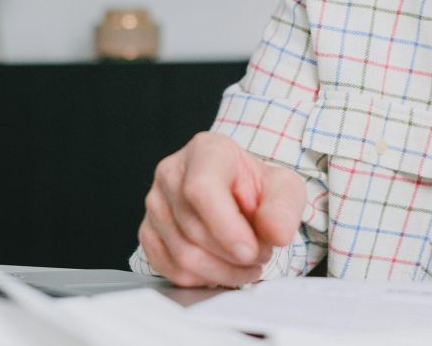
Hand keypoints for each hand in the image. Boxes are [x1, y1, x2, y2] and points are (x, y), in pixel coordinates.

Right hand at [138, 131, 305, 286]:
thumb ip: (284, 208)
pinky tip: (221, 268)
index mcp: (206, 151)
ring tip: (245, 262)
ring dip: (222, 271)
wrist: (238, 192)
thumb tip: (276, 234)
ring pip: (182, 255)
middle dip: (234, 256)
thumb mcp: (284, 188)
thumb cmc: (256, 187)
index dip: (226, 228)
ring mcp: (155, 203)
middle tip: (261, 254)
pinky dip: (202, 279)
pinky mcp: (147, 231)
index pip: (201, 189)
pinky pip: (170, 269)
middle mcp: (172, 173)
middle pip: (194, 229)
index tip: (251, 251)